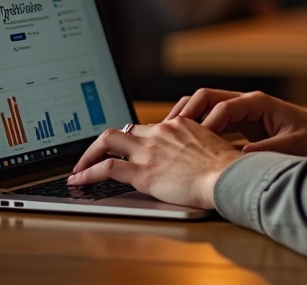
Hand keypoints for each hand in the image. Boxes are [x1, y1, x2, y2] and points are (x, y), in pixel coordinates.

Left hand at [67, 119, 240, 208]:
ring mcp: (150, 151)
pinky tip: (79, 181)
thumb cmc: (226, 168)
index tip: (123, 149)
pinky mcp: (144, 172)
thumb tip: (192, 158)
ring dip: (88, 154)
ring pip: (107, 141)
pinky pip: (106, 168)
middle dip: (103, 143)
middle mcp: (160, 132)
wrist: (228, 176)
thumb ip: (196, 146)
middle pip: (123, 130)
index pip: (146, 128)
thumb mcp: (212, 147)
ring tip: (78, 168)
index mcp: (178, 125)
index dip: (130, 140)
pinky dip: (88, 173)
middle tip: (93, 156)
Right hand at [166, 88, 306, 155]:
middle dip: (187, 113)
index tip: (194, 141)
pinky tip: (185, 145)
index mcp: (258, 103)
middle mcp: (247, 102)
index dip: (206, 122)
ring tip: (169, 137)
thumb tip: (240, 157)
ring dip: (188, 118)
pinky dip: (198, 129)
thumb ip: (267, 151)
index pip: (223, 106)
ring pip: (206, 107)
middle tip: (168, 133)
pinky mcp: (242, 124)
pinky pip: (213, 121)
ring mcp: (243, 112)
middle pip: (207, 98)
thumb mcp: (294, 146)